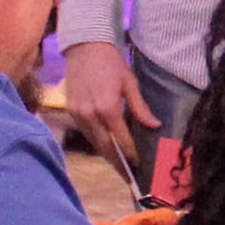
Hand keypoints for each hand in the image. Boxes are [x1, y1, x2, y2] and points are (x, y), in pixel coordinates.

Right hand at [61, 41, 159, 175]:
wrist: (85, 47)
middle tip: (129, 177)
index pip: (120, 140)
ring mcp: (77, 113)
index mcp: (107, 108)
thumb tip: (154, 126)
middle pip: (105, 147)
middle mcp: (89, 114)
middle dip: (117, 163)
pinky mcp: (71, 110)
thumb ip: (140, 108)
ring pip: (94, 142)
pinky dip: (97, 141)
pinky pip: (86, 132)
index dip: (130, 154)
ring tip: (121, 165)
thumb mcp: (130, 83)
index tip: (138, 166)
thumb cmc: (112, 63)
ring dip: (107, 154)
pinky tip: (107, 146)